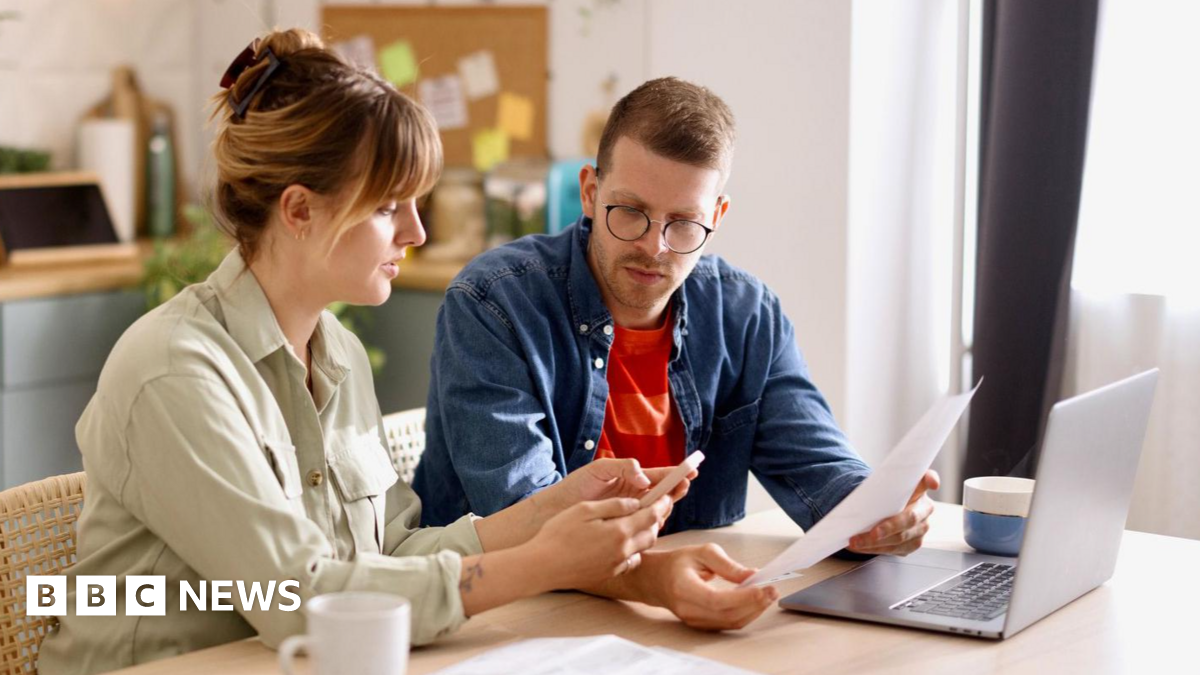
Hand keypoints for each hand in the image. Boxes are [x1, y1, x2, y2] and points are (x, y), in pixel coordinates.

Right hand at [527, 496, 671, 589]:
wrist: (543, 566)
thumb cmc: (559, 534)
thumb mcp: (585, 509)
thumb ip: (614, 505)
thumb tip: (635, 503)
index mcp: (620, 531)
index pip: (652, 515)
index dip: (662, 503)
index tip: (667, 494)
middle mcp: (623, 550)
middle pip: (652, 533)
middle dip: (657, 519)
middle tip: (656, 507)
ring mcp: (617, 564)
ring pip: (643, 548)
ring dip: (645, 534)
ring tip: (639, 522)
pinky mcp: (609, 573)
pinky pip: (631, 561)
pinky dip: (633, 550)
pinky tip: (623, 543)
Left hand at [546, 458, 695, 526]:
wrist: (557, 510)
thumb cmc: (576, 486)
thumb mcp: (599, 470)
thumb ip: (623, 467)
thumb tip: (644, 478)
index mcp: (631, 478)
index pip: (659, 476)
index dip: (676, 473)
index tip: (691, 470)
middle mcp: (635, 496)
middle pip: (663, 493)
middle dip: (676, 489)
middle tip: (683, 486)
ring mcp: (631, 513)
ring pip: (658, 511)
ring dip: (667, 505)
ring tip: (670, 499)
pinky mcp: (625, 529)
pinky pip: (645, 526)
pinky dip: (654, 523)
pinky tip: (657, 519)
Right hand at [637, 544, 777, 629]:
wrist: (657, 580)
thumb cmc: (678, 563)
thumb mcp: (701, 552)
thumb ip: (727, 565)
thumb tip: (752, 575)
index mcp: (683, 587)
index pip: (716, 600)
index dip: (742, 597)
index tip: (763, 587)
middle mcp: (688, 609)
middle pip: (727, 614)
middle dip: (754, 604)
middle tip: (772, 589)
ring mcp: (694, 621)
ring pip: (731, 622)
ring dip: (754, 610)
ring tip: (769, 595)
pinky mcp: (702, 625)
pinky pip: (728, 623)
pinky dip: (746, 614)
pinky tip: (756, 602)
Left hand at [848, 469, 939, 555]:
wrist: (887, 510)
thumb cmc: (885, 496)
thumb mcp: (884, 486)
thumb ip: (881, 484)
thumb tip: (863, 492)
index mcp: (918, 489)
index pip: (926, 481)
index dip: (930, 480)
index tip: (932, 483)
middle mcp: (924, 509)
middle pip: (909, 519)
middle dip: (889, 527)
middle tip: (873, 533)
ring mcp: (921, 528)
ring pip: (900, 538)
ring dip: (875, 542)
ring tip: (857, 541)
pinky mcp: (913, 543)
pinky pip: (894, 549)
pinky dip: (875, 549)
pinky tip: (862, 547)